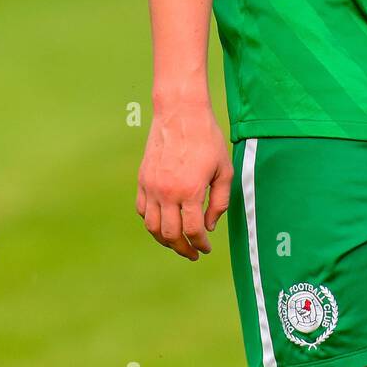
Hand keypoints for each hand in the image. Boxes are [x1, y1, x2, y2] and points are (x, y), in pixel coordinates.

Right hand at [136, 97, 232, 259]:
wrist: (181, 113)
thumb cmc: (208, 139)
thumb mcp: (224, 170)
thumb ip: (220, 202)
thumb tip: (209, 227)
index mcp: (190, 191)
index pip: (192, 231)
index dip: (200, 244)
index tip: (205, 249)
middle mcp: (167, 192)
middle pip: (170, 235)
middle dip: (182, 249)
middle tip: (192, 253)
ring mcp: (151, 186)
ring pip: (152, 227)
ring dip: (165, 240)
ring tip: (177, 243)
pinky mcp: (143, 179)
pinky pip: (142, 210)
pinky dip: (152, 222)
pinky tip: (164, 223)